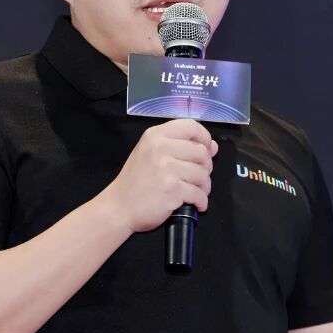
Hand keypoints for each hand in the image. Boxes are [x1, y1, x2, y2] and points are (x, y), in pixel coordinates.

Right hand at [100, 119, 217, 233]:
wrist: (119, 207)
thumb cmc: (135, 181)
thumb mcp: (150, 153)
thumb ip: (179, 146)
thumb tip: (213, 147)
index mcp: (156, 135)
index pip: (191, 126)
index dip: (205, 138)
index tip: (207, 150)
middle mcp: (161, 148)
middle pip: (201, 152)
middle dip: (206, 167)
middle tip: (197, 178)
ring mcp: (167, 169)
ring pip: (203, 174)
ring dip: (204, 187)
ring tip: (195, 192)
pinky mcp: (172, 189)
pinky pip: (199, 194)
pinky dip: (201, 202)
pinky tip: (195, 204)